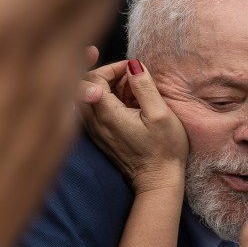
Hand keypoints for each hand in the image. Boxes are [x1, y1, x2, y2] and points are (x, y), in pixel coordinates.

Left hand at [78, 59, 188, 194]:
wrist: (158, 181)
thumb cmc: (164, 150)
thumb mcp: (160, 115)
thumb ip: (144, 87)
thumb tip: (133, 65)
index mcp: (106, 115)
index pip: (92, 79)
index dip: (111, 67)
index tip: (132, 69)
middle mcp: (94, 123)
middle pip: (83, 86)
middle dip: (104, 74)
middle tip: (128, 73)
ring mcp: (95, 131)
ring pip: (87, 98)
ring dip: (105, 86)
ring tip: (130, 88)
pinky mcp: (100, 137)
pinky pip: (93, 110)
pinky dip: (106, 99)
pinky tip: (126, 102)